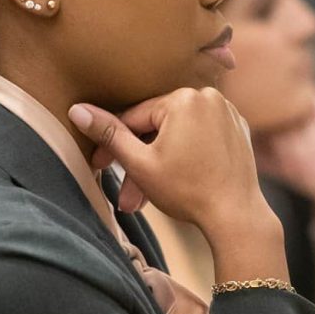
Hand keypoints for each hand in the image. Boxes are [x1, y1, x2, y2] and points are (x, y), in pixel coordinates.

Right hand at [69, 88, 270, 241]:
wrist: (237, 216)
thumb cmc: (188, 191)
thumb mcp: (140, 164)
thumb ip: (109, 135)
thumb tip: (78, 110)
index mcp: (183, 98)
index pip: (134, 119)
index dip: (112, 145)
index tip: (97, 166)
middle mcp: (208, 96)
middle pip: (157, 128)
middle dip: (138, 162)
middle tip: (123, 194)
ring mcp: (226, 111)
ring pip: (177, 134)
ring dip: (159, 163)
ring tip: (144, 199)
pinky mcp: (237, 129)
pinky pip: (200, 137)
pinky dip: (184, 156)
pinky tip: (175, 182)